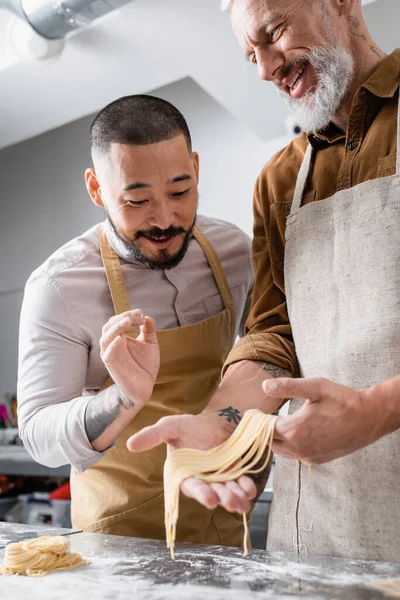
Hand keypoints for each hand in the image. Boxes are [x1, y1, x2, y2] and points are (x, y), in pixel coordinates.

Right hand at [100, 309, 159, 406]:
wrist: (144, 388)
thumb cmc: (145, 366)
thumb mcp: (150, 344)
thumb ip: (149, 331)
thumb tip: (148, 317)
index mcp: (120, 337)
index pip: (118, 321)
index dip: (128, 315)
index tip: (141, 314)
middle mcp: (112, 344)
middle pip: (109, 326)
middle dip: (122, 317)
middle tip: (137, 316)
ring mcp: (110, 355)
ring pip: (105, 338)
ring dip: (116, 327)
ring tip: (128, 321)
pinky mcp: (112, 366)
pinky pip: (107, 354)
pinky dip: (112, 345)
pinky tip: (120, 338)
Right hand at [127, 412, 256, 512]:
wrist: (214, 422)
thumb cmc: (189, 427)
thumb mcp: (169, 427)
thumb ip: (152, 436)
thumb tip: (130, 444)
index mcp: (185, 476)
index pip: (192, 488)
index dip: (200, 493)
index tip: (209, 498)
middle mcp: (203, 483)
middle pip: (213, 495)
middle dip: (222, 498)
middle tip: (228, 499)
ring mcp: (220, 482)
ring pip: (229, 495)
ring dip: (236, 499)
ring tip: (241, 498)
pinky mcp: (236, 477)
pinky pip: (242, 488)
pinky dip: (247, 490)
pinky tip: (249, 488)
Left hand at [262, 377, 380, 463]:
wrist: (369, 418)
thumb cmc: (343, 400)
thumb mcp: (315, 387)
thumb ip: (288, 387)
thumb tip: (265, 385)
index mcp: (295, 430)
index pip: (264, 429)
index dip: (256, 420)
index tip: (253, 411)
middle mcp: (299, 448)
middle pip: (269, 443)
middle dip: (262, 431)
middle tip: (260, 418)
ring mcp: (308, 456)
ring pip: (280, 451)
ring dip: (275, 439)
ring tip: (273, 424)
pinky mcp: (317, 460)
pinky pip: (294, 455)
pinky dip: (288, 446)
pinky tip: (292, 433)